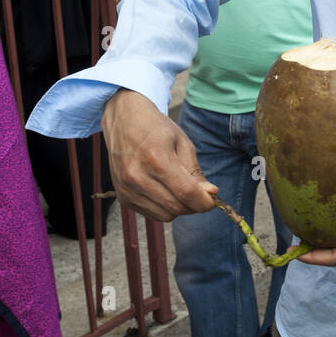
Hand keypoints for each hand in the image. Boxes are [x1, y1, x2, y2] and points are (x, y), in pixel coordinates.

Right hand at [101, 88, 218, 221]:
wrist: (123, 121)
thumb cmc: (155, 128)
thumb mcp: (182, 143)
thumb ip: (195, 171)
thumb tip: (210, 193)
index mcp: (156, 158)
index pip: (186, 193)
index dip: (204, 202)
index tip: (213, 200)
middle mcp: (137, 176)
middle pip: (176, 207)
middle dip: (194, 205)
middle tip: (199, 194)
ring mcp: (126, 188)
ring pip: (164, 215)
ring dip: (179, 208)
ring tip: (180, 190)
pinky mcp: (122, 197)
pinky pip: (151, 214)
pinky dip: (164, 208)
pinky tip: (165, 191)